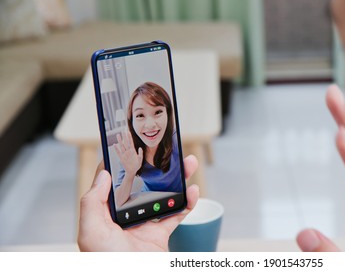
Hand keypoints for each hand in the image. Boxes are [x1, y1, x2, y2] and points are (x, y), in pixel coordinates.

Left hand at [78, 155, 198, 251]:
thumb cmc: (106, 261)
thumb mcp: (90, 230)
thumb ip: (93, 202)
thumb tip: (104, 174)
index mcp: (108, 212)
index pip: (116, 182)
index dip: (125, 163)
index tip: (133, 145)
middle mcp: (127, 215)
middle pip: (146, 184)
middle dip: (159, 167)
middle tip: (169, 151)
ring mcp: (146, 224)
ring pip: (165, 195)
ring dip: (179, 179)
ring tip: (188, 164)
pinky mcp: (161, 234)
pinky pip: (178, 214)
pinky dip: (188, 202)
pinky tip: (193, 191)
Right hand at [114, 130, 142, 175]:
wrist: (132, 171)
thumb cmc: (137, 165)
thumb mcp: (140, 159)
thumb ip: (140, 154)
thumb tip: (140, 148)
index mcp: (133, 151)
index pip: (131, 142)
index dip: (129, 137)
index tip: (128, 131)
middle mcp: (128, 151)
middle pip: (126, 142)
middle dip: (124, 136)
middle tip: (123, 130)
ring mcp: (124, 154)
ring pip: (121, 146)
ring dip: (120, 140)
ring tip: (118, 134)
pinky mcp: (121, 158)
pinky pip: (118, 152)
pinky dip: (116, 149)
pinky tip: (114, 145)